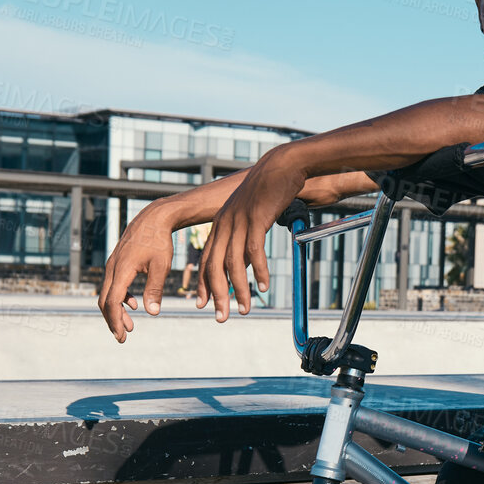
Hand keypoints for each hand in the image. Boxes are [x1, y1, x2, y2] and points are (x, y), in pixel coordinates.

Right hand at [97, 210, 178, 341]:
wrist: (153, 218)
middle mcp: (112, 268)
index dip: (116, 320)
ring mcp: (112, 264)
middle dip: (113, 320)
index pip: (113, 301)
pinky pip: (113, 284)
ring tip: (130, 326)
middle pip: (105, 300)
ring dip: (117, 311)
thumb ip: (155, 290)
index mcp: (121, 270)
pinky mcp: (117, 262)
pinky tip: (134, 304)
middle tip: (123, 337)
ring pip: (108, 293)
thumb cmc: (159, 241)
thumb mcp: (161, 266)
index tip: (122, 336)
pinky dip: (120, 298)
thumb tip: (151, 313)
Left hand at [197, 149, 304, 320]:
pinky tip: (263, 286)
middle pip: (215, 267)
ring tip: (245, 309)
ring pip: (233, 263)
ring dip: (238, 290)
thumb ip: (244, 239)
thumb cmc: (267, 193)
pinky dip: (258, 271)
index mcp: (220, 225)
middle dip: (216, 295)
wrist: (280, 166)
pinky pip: (254, 251)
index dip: (204, 284)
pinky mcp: (256, 219)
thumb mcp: (250, 217)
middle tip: (221, 317)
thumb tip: (244, 263)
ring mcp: (239, 221)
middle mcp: (224, 224)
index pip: (207, 260)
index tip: (203, 305)